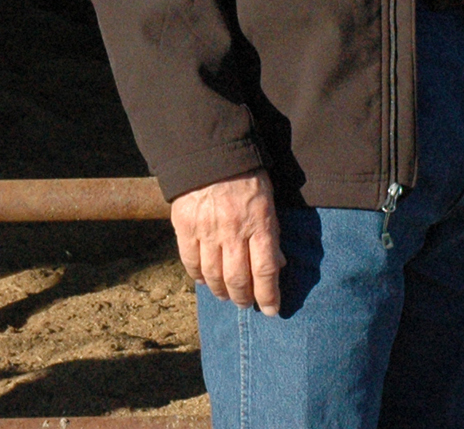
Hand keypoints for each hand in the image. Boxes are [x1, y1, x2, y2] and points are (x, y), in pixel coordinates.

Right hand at [169, 168, 284, 314]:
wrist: (211, 153)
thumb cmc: (247, 176)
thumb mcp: (269, 200)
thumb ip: (272, 233)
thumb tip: (278, 265)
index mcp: (259, 223)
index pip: (266, 271)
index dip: (269, 296)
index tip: (271, 310)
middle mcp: (233, 231)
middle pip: (238, 279)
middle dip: (244, 298)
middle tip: (246, 304)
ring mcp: (206, 230)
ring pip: (212, 276)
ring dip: (221, 291)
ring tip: (227, 295)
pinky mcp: (185, 227)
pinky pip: (190, 262)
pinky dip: (197, 276)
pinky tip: (204, 280)